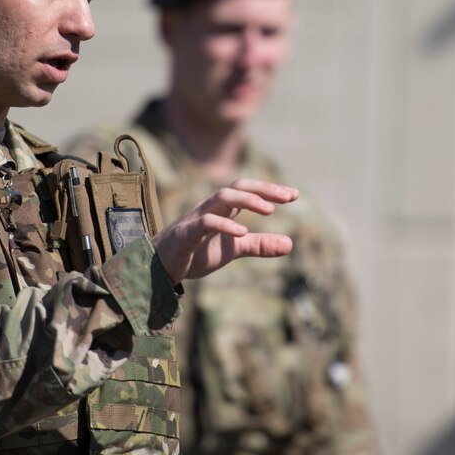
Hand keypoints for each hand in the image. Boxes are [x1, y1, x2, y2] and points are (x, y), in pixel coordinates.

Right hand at [152, 178, 297, 283]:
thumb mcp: (232, 250)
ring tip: (270, 210)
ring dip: (247, 200)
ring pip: (222, 197)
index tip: (295, 195)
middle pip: (237, 186)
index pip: (248, 190)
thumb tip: (290, 244)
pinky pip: (205, 222)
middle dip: (263, 189)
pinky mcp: (186, 233)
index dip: (270, 190)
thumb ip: (258, 245)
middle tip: (288, 197)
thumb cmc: (195, 253)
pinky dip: (224, 224)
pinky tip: (242, 232)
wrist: (159, 268)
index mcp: (222, 209)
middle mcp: (210, 207)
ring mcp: (197, 218)